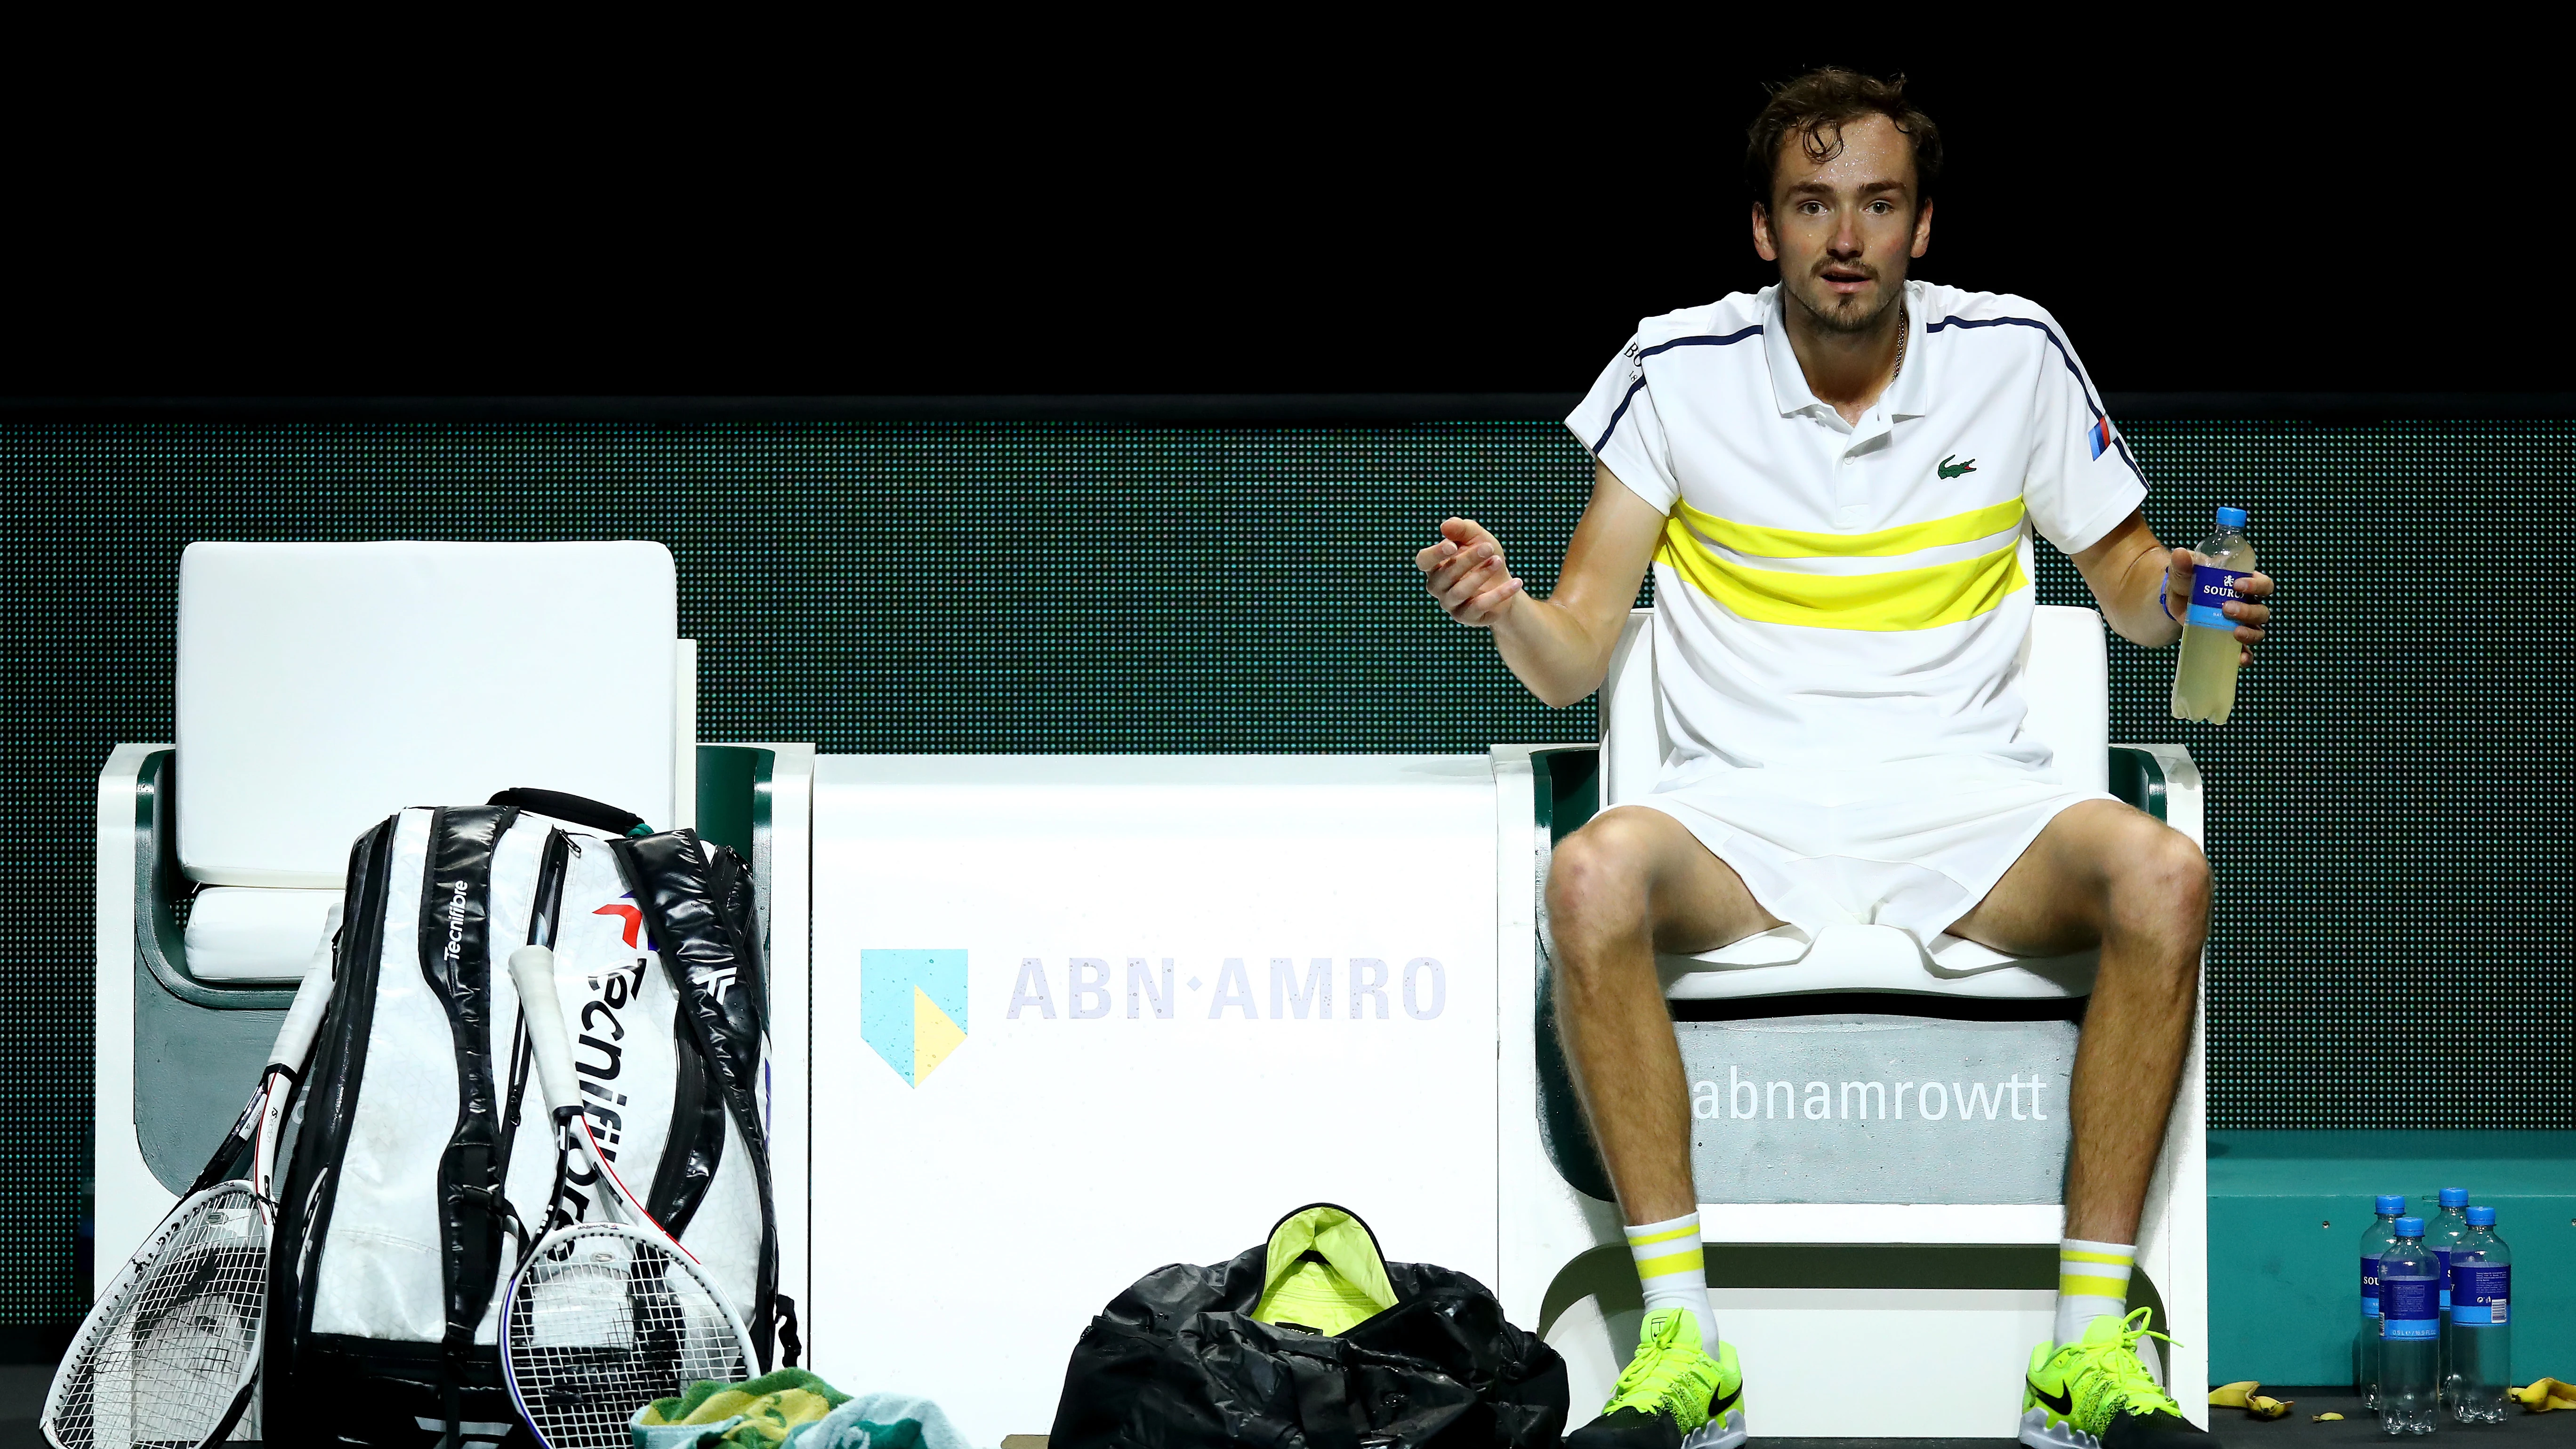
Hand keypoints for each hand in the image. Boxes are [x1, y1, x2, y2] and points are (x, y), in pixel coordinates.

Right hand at [1416, 517, 1523, 626]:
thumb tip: (1445, 526)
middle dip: (1468, 559)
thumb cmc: (1485, 556)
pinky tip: (1516, 582)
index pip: (1423, 561)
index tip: (1453, 545)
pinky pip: (1480, 606)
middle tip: (1489, 548)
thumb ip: (1461, 528)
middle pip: (1446, 575)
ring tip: (1498, 561)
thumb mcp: (1477, 537)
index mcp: (1435, 565)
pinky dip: (1500, 593)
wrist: (1505, 581)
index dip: (1435, 554)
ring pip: (1460, 591)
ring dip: (1482, 574)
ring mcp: (1450, 604)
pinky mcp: (1467, 617)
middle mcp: (1438, 586)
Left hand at [2167, 546, 2272, 665]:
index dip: (2256, 586)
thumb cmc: (2186, 583)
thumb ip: (2183, 564)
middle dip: (2248, 611)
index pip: (2263, 584)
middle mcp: (2248, 605)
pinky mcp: (2230, 640)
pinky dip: (2245, 656)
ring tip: (2235, 632)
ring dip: (2250, 632)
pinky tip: (2240, 658)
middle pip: (2262, 610)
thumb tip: (2180, 553)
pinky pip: (2246, 651)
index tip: (2238, 585)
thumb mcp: (2183, 573)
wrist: (2173, 604)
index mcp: (2244, 585)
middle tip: (2227, 609)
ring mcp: (2241, 624)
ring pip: (2258, 630)